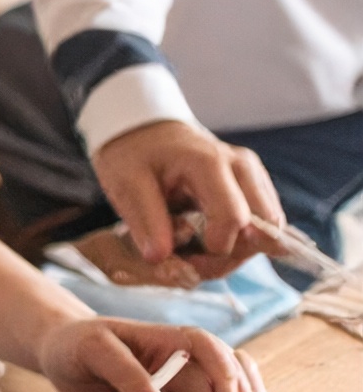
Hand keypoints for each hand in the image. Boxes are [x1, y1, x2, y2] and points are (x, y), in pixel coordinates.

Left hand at [35, 314, 266, 391]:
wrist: (64, 347)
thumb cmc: (79, 347)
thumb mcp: (96, 354)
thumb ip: (131, 385)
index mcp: (163, 335)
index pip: (204, 349)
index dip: (219, 383)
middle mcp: (184, 351)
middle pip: (228, 370)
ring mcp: (189, 368)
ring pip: (238, 376)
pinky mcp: (187, 387)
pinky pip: (227, 390)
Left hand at [93, 119, 283, 278]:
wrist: (147, 132)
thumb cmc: (135, 155)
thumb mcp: (125, 183)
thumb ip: (145, 220)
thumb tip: (160, 258)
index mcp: (210, 163)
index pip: (233, 218)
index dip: (213, 248)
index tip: (182, 255)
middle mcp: (243, 168)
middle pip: (262, 231)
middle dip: (227, 257)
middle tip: (188, 259)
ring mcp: (254, 177)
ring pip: (266, 234)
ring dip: (233, 253)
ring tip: (194, 250)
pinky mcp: (256, 188)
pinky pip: (261, 229)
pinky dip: (237, 243)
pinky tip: (207, 240)